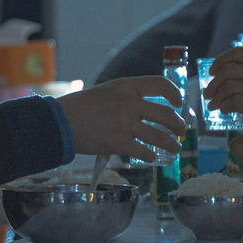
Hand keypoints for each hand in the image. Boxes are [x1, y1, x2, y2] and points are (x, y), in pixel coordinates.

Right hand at [57, 76, 186, 162]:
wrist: (61, 122)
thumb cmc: (82, 107)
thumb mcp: (107, 92)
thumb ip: (128, 97)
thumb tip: (150, 110)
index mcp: (127, 86)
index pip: (160, 84)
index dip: (174, 93)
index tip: (179, 104)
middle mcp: (129, 103)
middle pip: (166, 114)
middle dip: (178, 125)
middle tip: (181, 131)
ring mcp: (125, 124)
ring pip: (159, 136)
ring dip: (172, 144)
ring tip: (176, 149)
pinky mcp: (119, 143)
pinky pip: (144, 152)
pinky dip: (151, 156)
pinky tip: (152, 158)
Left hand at [204, 48, 242, 143]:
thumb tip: (235, 71)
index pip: (237, 53)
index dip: (220, 61)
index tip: (212, 71)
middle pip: (228, 71)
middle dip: (213, 83)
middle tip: (207, 93)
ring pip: (230, 88)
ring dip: (217, 97)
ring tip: (214, 105)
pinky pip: (236, 103)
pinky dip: (226, 106)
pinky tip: (225, 110)